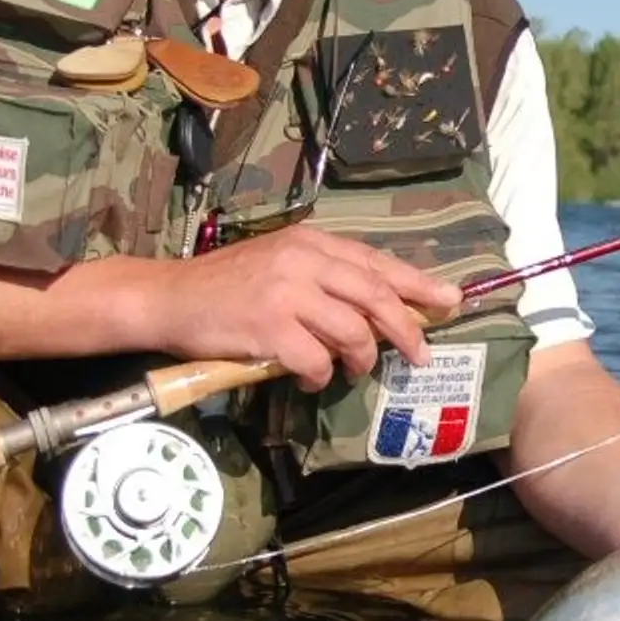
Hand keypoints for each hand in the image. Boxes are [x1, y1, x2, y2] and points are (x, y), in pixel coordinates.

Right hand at [149, 224, 461, 389]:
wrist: (170, 298)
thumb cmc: (225, 285)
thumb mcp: (279, 263)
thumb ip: (324, 277)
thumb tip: (376, 308)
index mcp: (311, 242)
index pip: (376, 263)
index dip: (417, 283)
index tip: (450, 300)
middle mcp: (304, 261)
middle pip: (376, 296)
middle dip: (406, 329)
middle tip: (422, 354)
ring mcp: (287, 293)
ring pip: (353, 332)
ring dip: (361, 359)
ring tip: (354, 370)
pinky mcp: (270, 327)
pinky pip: (317, 360)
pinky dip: (321, 375)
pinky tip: (311, 377)